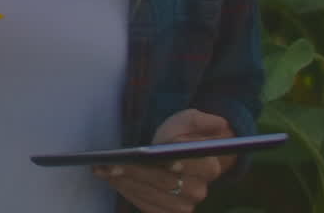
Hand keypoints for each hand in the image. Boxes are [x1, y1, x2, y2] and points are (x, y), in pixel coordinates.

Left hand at [92, 109, 235, 212]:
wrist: (176, 156)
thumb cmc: (181, 136)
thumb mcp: (190, 121)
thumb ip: (201, 121)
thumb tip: (218, 123)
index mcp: (208, 166)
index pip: (196, 166)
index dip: (182, 164)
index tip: (166, 160)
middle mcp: (198, 190)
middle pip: (167, 183)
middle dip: (138, 172)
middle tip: (113, 164)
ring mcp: (183, 205)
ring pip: (152, 196)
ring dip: (126, 183)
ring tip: (104, 170)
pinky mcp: (167, 212)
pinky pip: (146, 206)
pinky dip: (128, 193)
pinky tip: (113, 180)